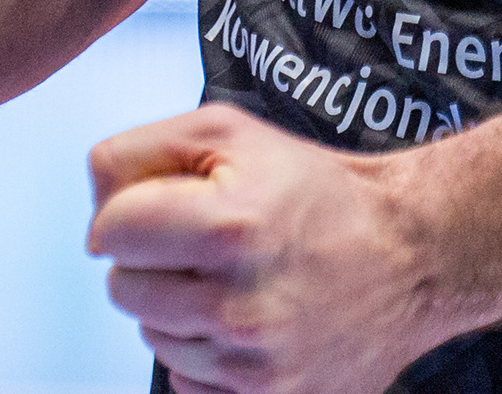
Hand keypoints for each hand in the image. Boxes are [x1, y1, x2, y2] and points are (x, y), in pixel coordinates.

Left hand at [89, 103, 460, 393]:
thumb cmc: (314, 191)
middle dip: (150, 260)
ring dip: (177, 307)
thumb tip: (92, 203)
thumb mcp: (230, 133)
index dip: (129, 213)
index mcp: (229, 225)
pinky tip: (244, 320)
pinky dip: (203, 352)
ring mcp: (253, 362)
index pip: (108, 231)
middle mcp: (239, 303)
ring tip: (233, 278)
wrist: (410, 254)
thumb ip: (141, 151)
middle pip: (121, 288)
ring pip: (151, 335)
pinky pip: (184, 380)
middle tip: (205, 243)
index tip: (164, 208)